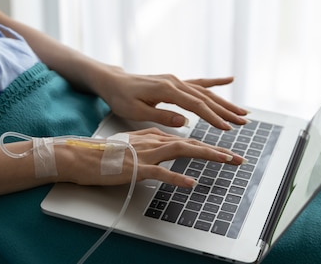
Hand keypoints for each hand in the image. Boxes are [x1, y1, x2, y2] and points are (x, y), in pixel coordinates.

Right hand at [56, 128, 246, 187]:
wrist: (82, 155)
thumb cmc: (105, 154)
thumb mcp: (133, 145)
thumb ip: (152, 146)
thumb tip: (169, 149)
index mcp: (153, 136)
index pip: (187, 140)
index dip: (209, 146)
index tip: (227, 153)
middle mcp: (153, 141)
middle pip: (191, 143)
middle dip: (217, 150)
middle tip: (238, 158)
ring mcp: (145, 153)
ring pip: (182, 151)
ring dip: (206, 155)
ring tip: (226, 161)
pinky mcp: (135, 167)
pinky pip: (160, 173)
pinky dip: (177, 178)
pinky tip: (190, 184)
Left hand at [92, 66, 248, 130]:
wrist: (113, 82)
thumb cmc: (121, 98)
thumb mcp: (136, 111)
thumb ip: (161, 116)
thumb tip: (184, 122)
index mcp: (166, 89)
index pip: (195, 105)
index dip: (212, 118)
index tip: (226, 128)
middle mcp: (174, 82)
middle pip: (206, 98)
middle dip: (226, 111)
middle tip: (243, 122)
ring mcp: (176, 80)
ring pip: (205, 92)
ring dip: (224, 102)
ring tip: (242, 111)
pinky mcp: (175, 82)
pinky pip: (198, 82)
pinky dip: (214, 82)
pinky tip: (229, 80)